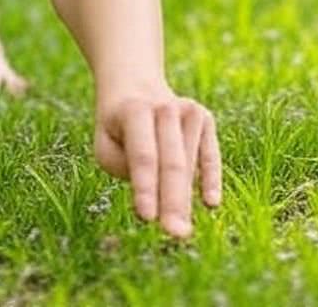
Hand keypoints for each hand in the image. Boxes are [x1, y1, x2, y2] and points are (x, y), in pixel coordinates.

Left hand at [94, 88, 220, 238]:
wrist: (135, 84)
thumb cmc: (118, 127)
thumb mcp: (106, 143)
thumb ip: (123, 166)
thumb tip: (157, 188)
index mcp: (134, 110)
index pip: (142, 156)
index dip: (145, 187)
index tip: (147, 218)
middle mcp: (164, 107)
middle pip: (171, 162)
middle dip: (173, 201)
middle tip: (174, 234)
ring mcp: (188, 110)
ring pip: (189, 163)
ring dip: (185, 198)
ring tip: (179, 231)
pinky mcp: (205, 118)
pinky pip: (210, 155)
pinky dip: (210, 178)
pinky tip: (210, 203)